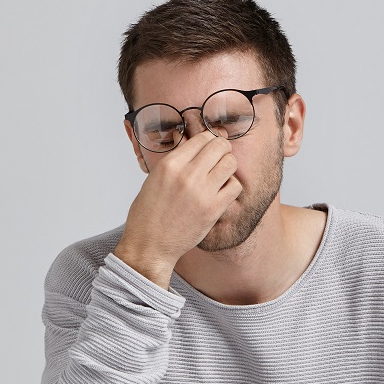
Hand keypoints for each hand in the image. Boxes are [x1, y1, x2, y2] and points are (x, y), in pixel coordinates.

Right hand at [114, 130, 241, 287]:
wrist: (149, 245)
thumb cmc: (148, 215)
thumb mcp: (154, 179)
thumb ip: (174, 164)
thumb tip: (193, 150)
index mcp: (169, 165)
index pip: (201, 138)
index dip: (210, 140)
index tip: (211, 146)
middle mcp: (186, 175)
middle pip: (219, 146)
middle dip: (223, 149)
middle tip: (220, 157)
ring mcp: (201, 192)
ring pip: (230, 163)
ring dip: (229, 166)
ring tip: (222, 174)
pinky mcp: (213, 209)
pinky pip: (235, 186)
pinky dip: (232, 186)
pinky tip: (223, 191)